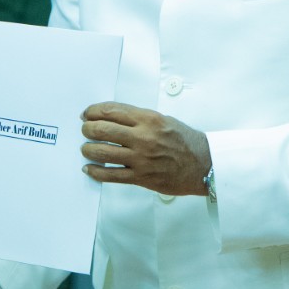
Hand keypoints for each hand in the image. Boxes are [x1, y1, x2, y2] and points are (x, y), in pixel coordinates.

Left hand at [80, 101, 210, 196]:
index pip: (111, 111)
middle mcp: (143, 137)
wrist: (203, 164)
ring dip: (88, 149)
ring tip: (86, 148)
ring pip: (102, 152)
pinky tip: (89, 168)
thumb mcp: (163, 119)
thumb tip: (112, 117)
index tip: (86, 114)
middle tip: (85, 130)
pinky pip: (111, 175)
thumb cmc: (184, 141)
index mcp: (149, 119)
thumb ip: (138, 118)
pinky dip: (95, 171)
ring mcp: (141, 159)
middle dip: (87, 129)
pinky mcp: (141, 177)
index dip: (93, 111)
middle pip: (102, 129)